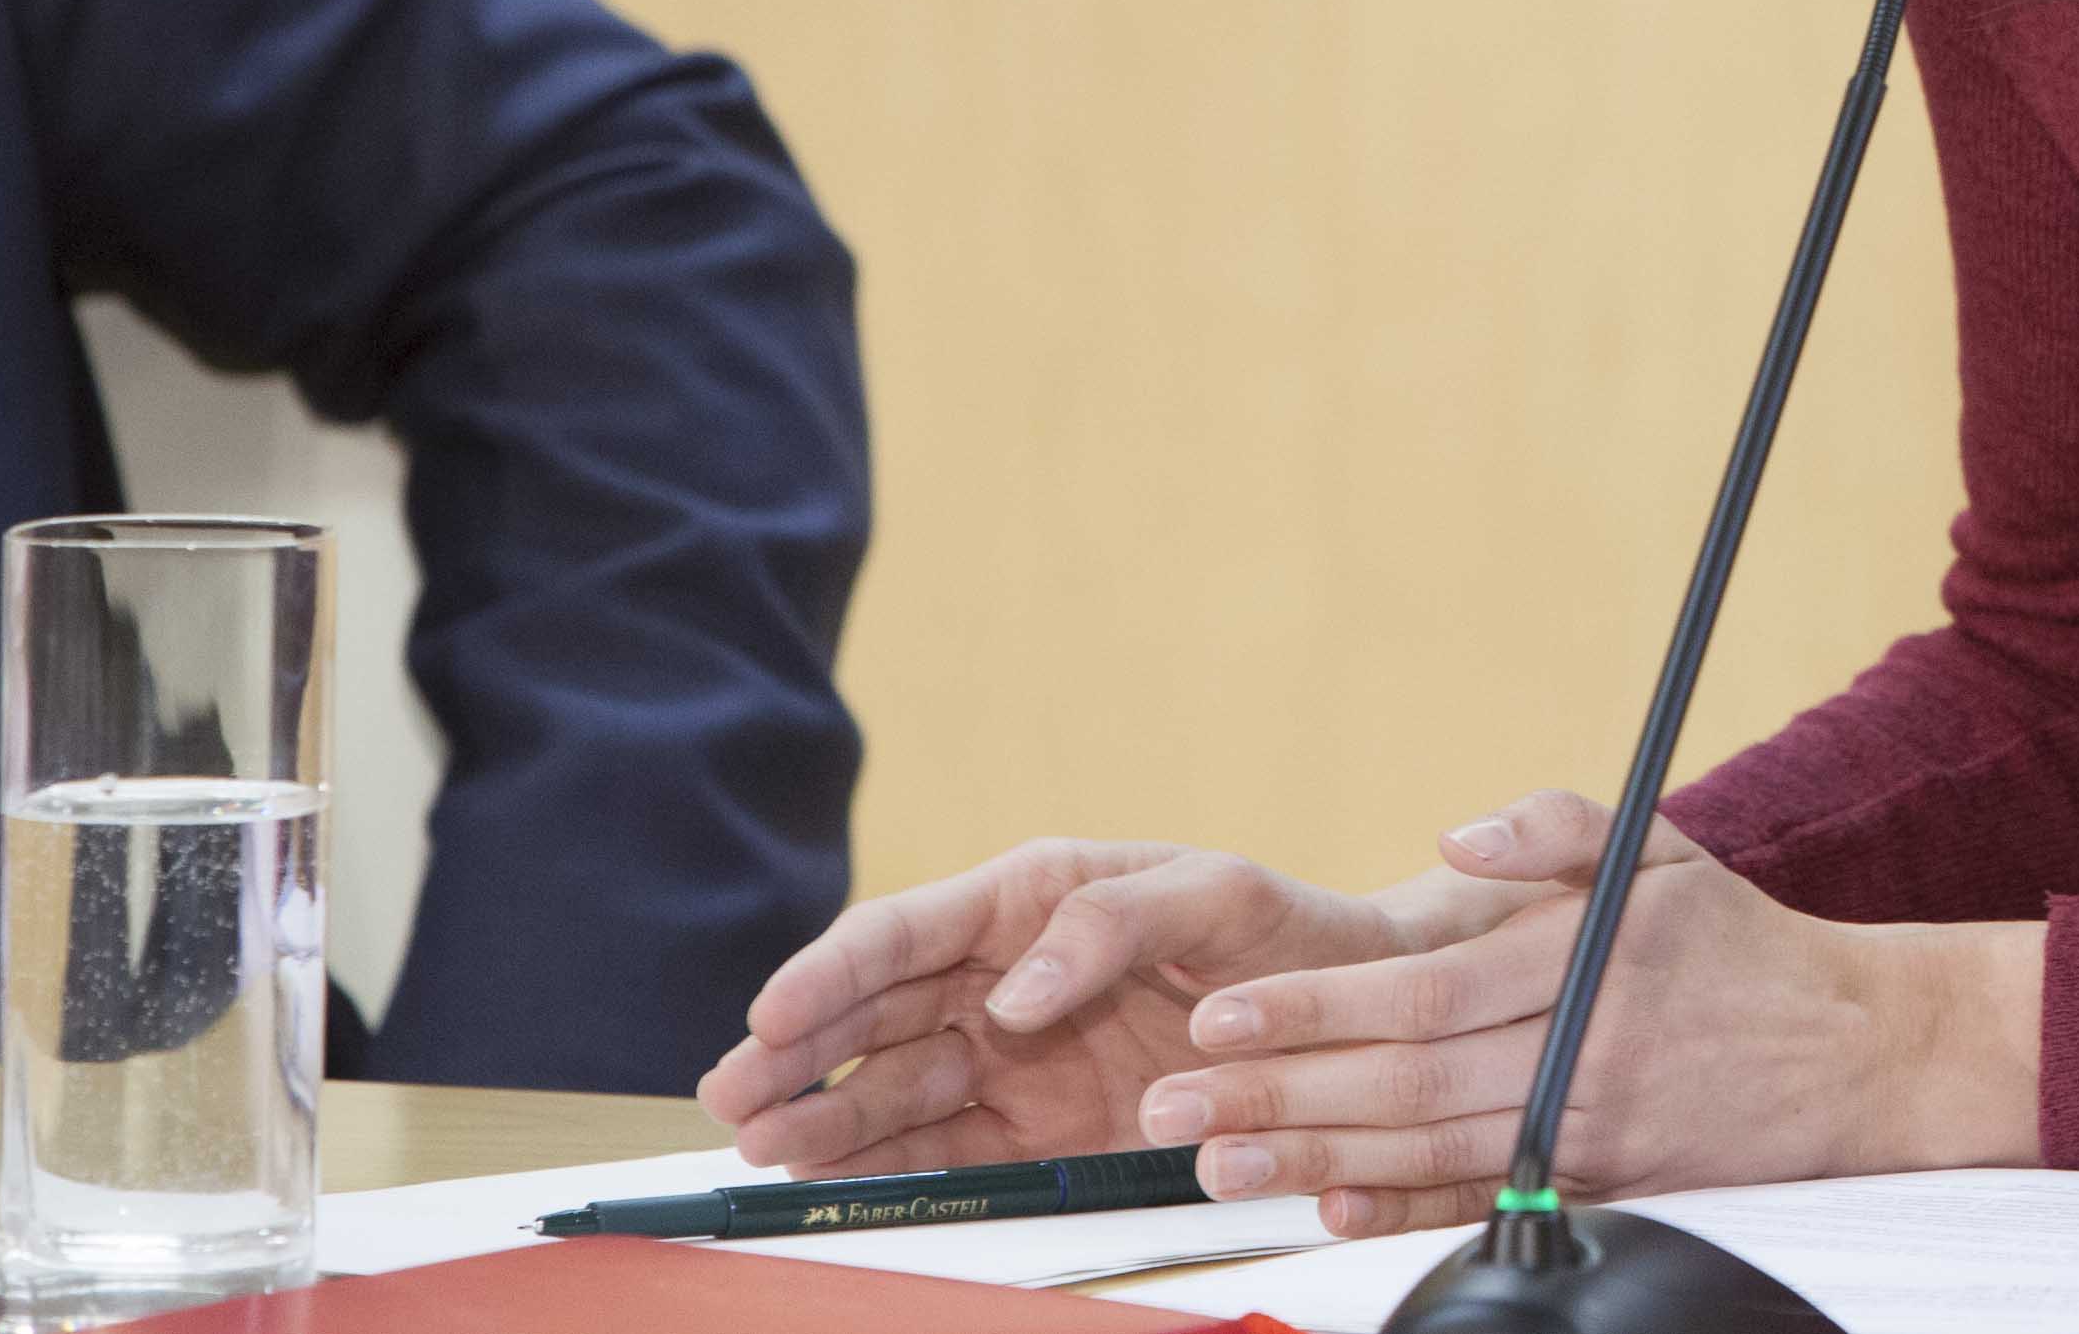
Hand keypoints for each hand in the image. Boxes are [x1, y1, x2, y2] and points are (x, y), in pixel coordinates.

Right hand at [697, 835, 1545, 1174]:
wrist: (1345, 1014)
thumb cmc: (1282, 931)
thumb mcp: (1216, 895)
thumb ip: (1113, 920)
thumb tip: (1014, 989)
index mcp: (1031, 897)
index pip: (907, 930)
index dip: (831, 970)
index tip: (771, 1010)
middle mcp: (1002, 977)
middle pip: (872, 1013)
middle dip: (795, 1050)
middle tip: (732, 1095)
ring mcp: (1009, 1059)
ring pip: (889, 1087)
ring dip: (821, 1116)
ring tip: (761, 1145)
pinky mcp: (1033, 1131)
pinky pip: (941, 1152)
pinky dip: (881, 1169)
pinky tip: (829, 1183)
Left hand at [1134, 789, 2042, 1238]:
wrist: (1857, 1054)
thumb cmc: (1739, 941)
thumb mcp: (1663, 846)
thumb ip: (1553, 826)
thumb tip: (1452, 838)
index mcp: (1586, 960)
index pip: (1425, 991)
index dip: (1315, 1007)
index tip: (1219, 1014)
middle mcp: (1581, 1054)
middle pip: (1404, 1082)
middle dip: (1276, 1094)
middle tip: (1170, 1106)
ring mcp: (1588, 1133)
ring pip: (1426, 1150)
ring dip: (1309, 1158)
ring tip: (1211, 1162)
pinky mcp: (1596, 1187)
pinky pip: (1476, 1203)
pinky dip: (1394, 1210)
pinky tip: (1322, 1210)